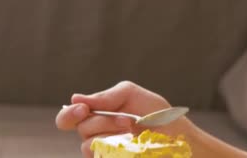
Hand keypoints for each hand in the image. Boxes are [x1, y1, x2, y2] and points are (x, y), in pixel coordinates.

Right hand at [55, 81, 194, 156]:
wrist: (178, 138)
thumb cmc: (156, 114)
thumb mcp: (132, 95)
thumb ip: (105, 96)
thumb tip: (75, 98)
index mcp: (98, 115)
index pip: (68, 117)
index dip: (68, 114)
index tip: (82, 109)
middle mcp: (96, 134)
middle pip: (81, 129)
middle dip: (104, 122)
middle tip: (127, 120)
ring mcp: (103, 152)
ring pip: (90, 146)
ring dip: (115, 137)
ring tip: (135, 133)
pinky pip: (102, 156)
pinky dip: (119, 150)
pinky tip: (134, 147)